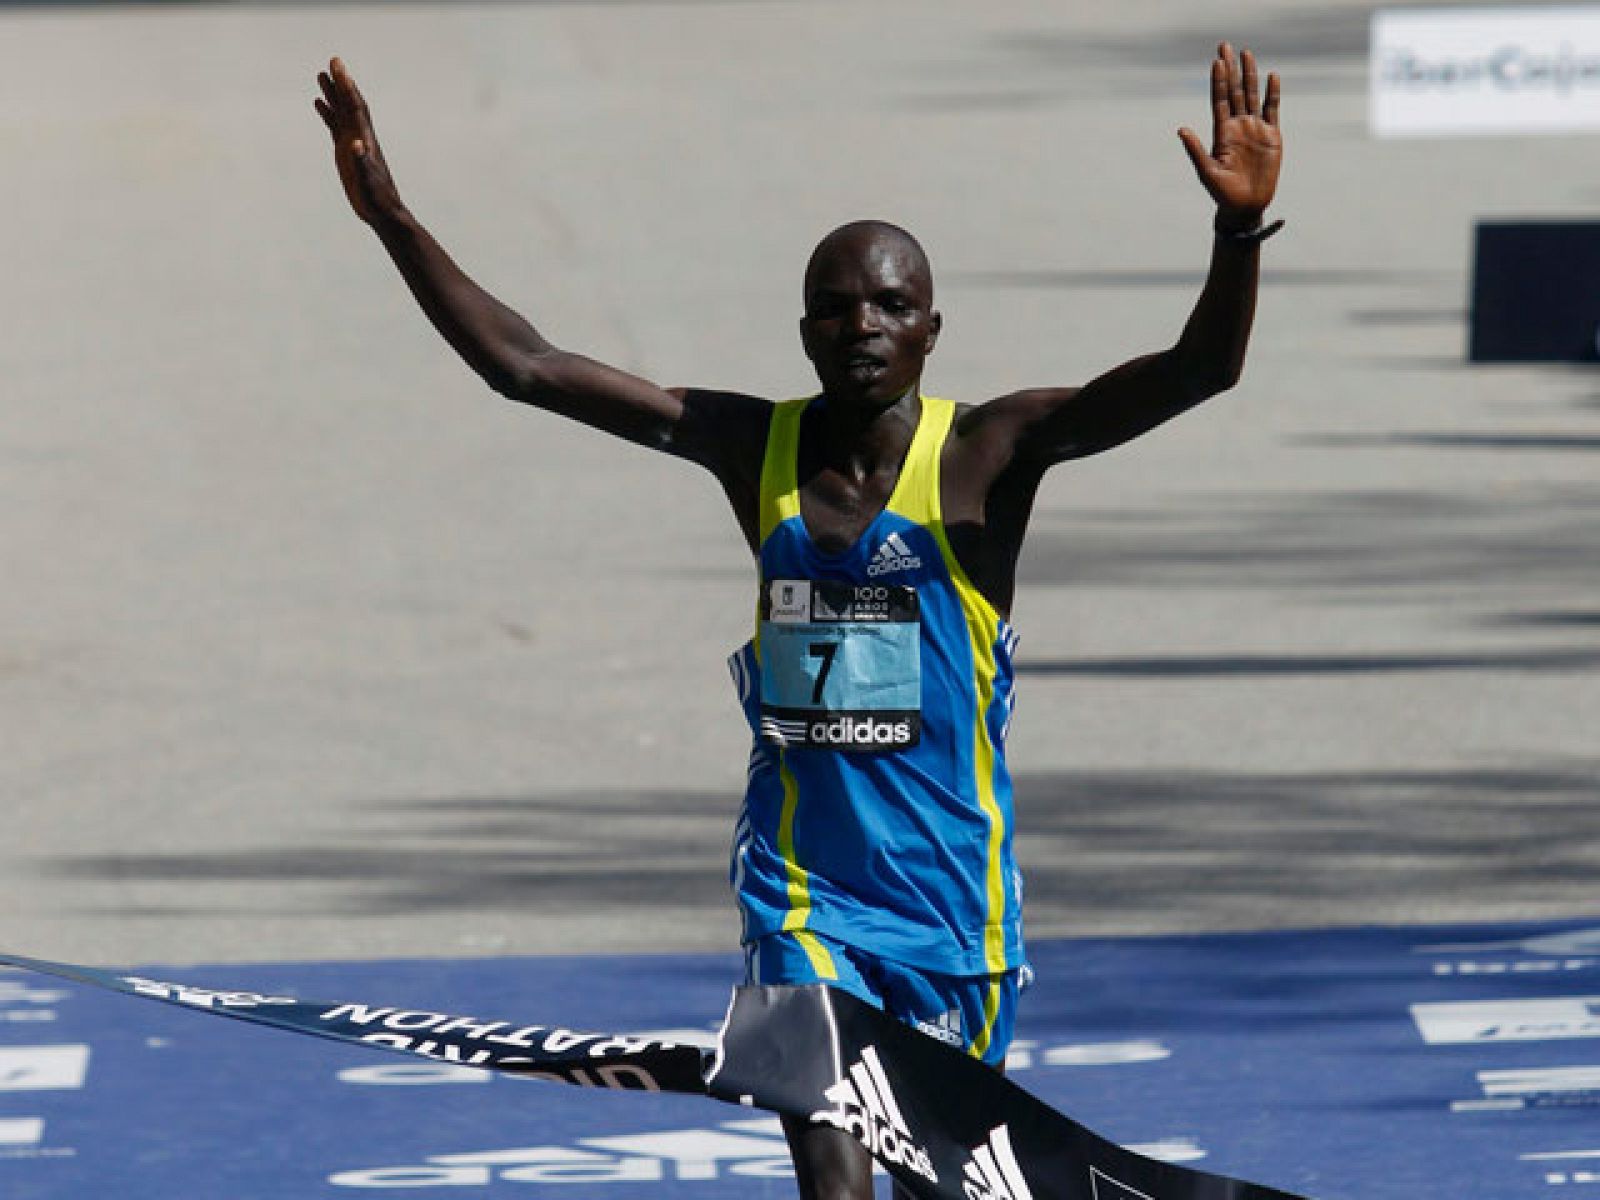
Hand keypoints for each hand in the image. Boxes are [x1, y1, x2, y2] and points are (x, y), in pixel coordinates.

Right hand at [315, 57, 403, 225]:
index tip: (339, 67)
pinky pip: (335, 127)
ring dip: (333, 94)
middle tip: (333, 60)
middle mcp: (360, 137)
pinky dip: (328, 114)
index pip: (356, 107)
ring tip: (321, 76)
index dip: (347, 87)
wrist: (382, 211)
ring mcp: (352, 143)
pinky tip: (319, 103)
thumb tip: (356, 143)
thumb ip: (362, 161)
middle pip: (349, 104)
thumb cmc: (377, 198)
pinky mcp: (346, 153)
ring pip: (341, 113)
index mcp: (365, 140)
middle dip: (341, 83)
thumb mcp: (368, 180)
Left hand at [1177, 43, 1282, 231]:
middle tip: (1226, 46)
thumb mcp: (1207, 171)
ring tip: (1247, 54)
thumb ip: (1195, 149)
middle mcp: (1237, 126)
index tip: (1216, 62)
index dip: (1217, 82)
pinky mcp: (1271, 135)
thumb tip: (1181, 129)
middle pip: (1233, 92)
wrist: (1245, 206)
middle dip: (1230, 69)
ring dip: (1249, 75)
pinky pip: (1272, 109)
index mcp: (1221, 133)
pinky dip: (1272, 93)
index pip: (1218, 101)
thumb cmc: (1222, 193)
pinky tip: (1271, 77)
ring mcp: (1254, 129)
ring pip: (1252, 96)